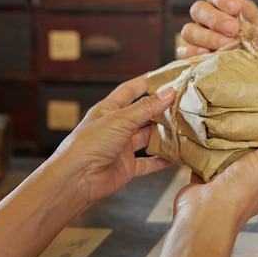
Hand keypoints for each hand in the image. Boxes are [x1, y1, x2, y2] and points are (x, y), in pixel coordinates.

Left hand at [54, 74, 175, 205]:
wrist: (75, 179)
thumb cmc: (87, 145)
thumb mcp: (119, 120)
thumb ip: (145, 108)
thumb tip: (168, 94)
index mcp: (108, 110)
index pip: (128, 91)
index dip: (144, 83)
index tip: (163, 77)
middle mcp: (115, 128)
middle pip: (142, 114)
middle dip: (159, 109)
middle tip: (180, 103)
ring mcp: (122, 148)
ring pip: (147, 137)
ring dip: (162, 134)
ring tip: (181, 127)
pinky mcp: (127, 167)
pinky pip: (148, 163)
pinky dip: (160, 160)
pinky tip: (173, 156)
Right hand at [150, 115, 257, 256]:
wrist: (201, 213)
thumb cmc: (238, 196)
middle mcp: (257, 183)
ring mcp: (234, 180)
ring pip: (243, 156)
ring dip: (244, 140)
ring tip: (249, 115)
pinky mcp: (212, 176)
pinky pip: (217, 156)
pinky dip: (217, 145)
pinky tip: (219, 127)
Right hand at [178, 0, 257, 57]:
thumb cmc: (257, 39)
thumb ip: (249, 10)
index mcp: (219, 4)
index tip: (236, 7)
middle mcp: (205, 18)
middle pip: (198, 10)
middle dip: (216, 19)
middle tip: (234, 29)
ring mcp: (197, 37)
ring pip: (189, 31)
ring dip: (208, 37)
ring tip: (227, 44)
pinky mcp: (193, 56)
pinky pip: (185, 52)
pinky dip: (194, 52)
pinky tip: (209, 53)